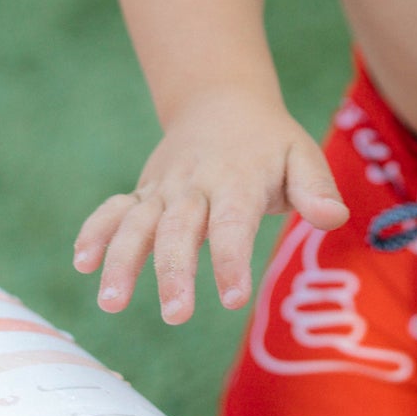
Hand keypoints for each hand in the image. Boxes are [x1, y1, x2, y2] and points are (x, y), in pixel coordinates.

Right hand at [72, 91, 347, 323]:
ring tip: (111, 301)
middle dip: (174, 271)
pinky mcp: (143, 193)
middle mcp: (195, 185)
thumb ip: (317, 189)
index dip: (231, 260)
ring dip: (121, 258)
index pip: (233, 223)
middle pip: (180, 229)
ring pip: (137, 222)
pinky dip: (95, 232)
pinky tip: (82, 262)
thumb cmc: (269, 143)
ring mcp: (164, 189)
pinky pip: (114, 210)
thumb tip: (334, 218)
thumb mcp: (301, 155)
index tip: (232, 298)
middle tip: (175, 314)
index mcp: (238, 179)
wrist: (221, 100)